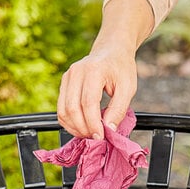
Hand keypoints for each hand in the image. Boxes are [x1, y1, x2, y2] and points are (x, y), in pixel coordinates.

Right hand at [57, 0, 154, 138]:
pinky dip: (69, 123)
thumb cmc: (121, 68)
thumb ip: (119, 109)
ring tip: (89, 133)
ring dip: (75, 128)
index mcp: (94, 71)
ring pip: (63, 111)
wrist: (111, 51)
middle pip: (72, 109)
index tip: (101, 136)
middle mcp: (76, 72)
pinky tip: (81, 127)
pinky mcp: (63, 84)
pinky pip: (61, 109)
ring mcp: (67, 77)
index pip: (88, 103)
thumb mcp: (128, 88)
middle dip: (83, 128)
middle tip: (96, 137)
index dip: (93, 124)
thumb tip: (108, 129)